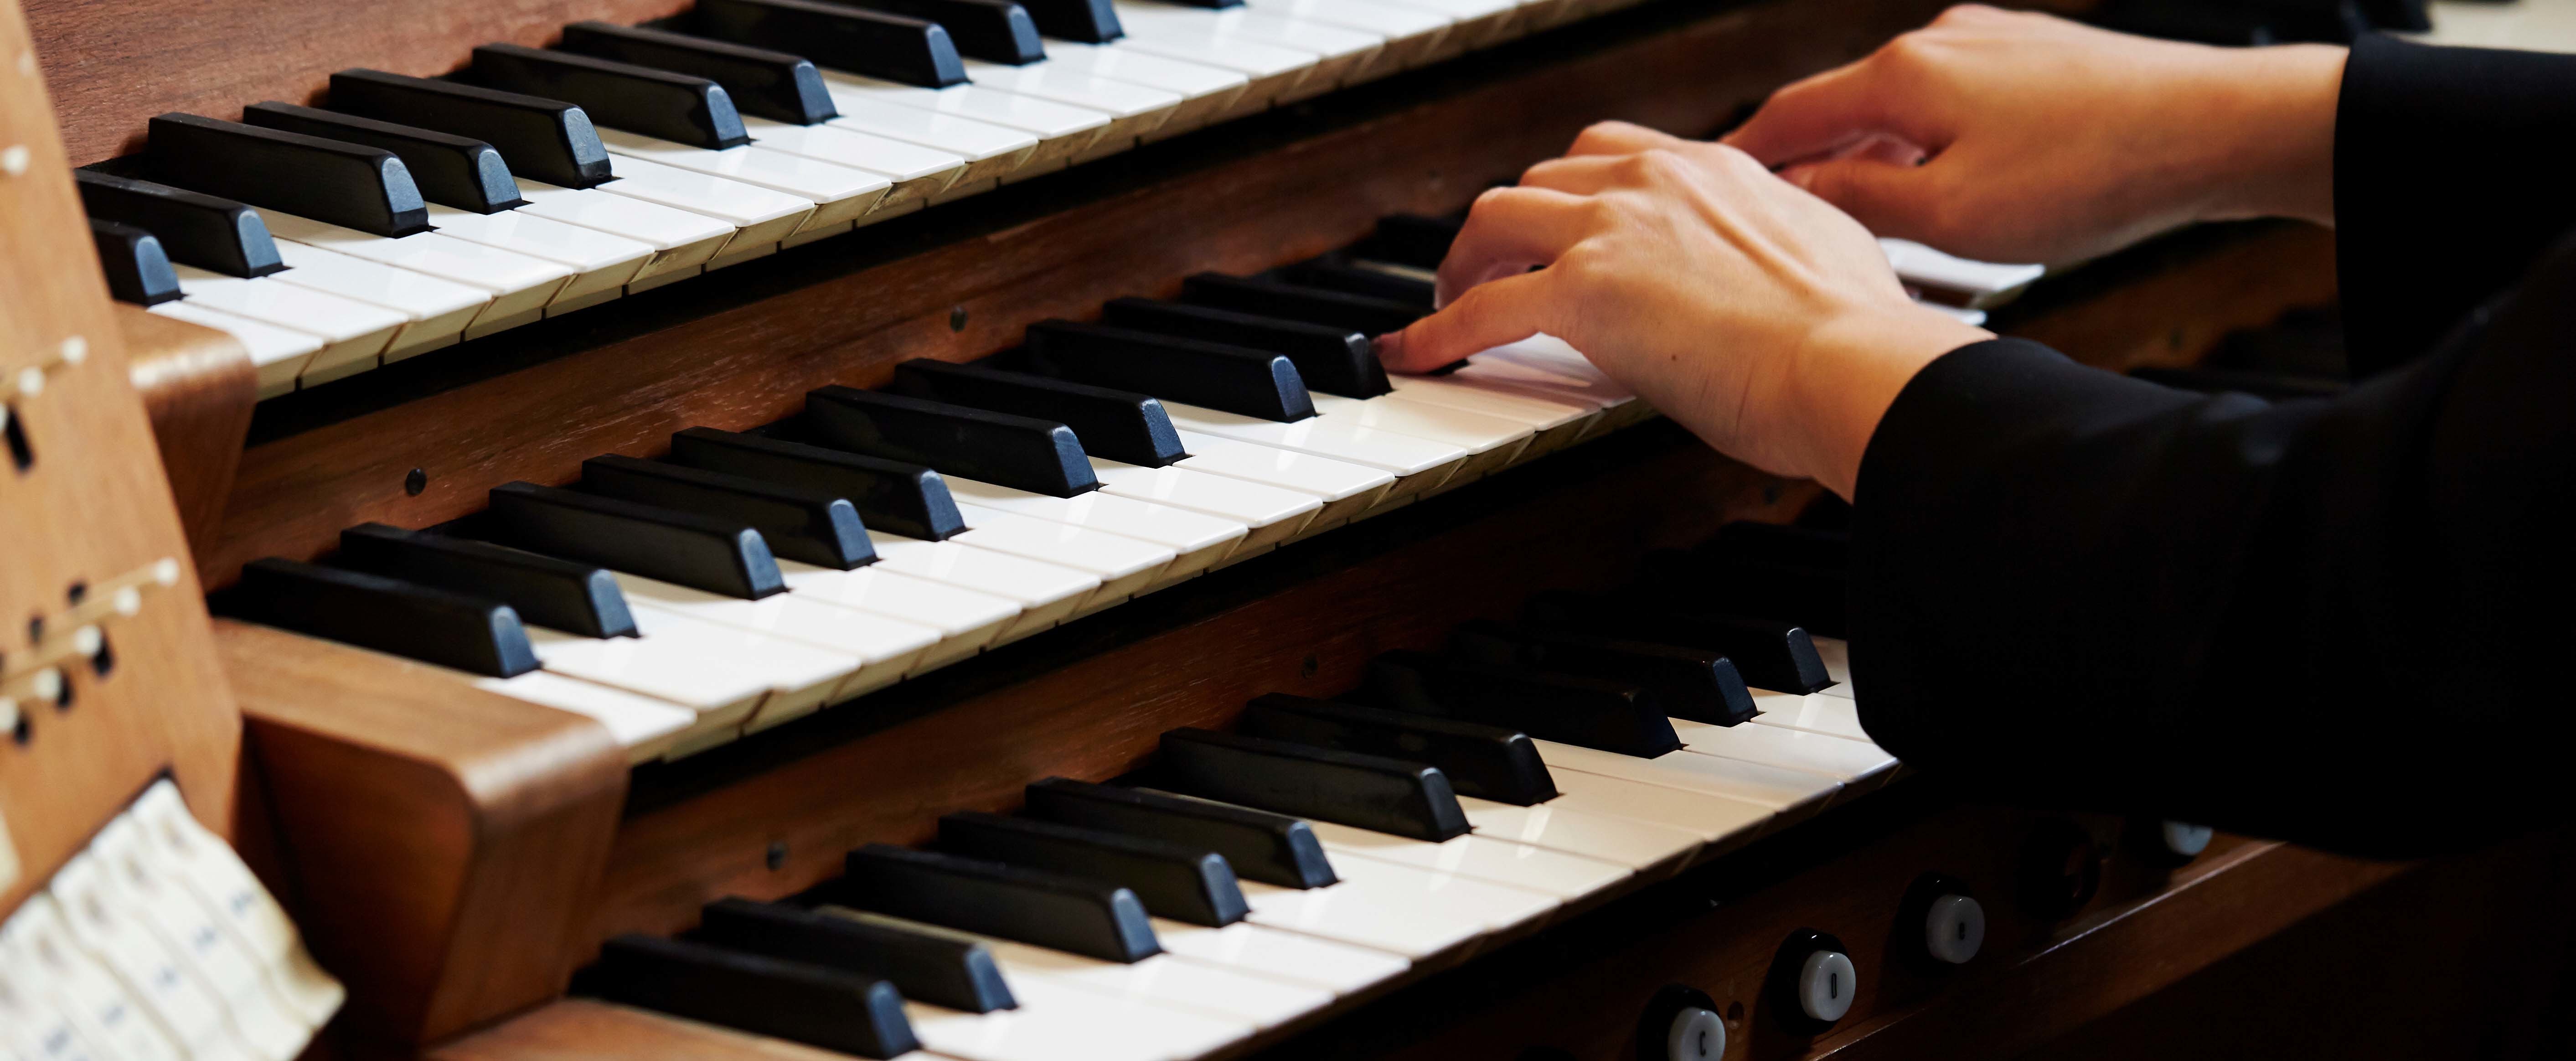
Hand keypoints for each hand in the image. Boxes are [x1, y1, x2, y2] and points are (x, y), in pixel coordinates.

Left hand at [1374, 135, 1990, 498]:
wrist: (1848, 360)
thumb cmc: (1853, 331)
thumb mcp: (1824, 250)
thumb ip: (1784, 241)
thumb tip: (1787, 260)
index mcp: (1712, 169)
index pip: (1614, 154)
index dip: (1573, 191)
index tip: (1563, 224)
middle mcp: (1654, 181)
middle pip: (1544, 176)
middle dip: (1513, 220)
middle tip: (1498, 262)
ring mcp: (1612, 230)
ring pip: (1498, 218)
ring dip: (1466, 259)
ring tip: (1453, 300)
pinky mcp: (1582, 292)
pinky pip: (1482, 307)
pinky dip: (1439, 329)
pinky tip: (1419, 352)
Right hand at [1722, 5, 2345, 264]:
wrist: (2217, 128)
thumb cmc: (2092, 176)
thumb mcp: (1949, 217)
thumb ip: (1859, 200)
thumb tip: (1795, 193)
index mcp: (1901, 76)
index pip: (1786, 116)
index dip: (1741, 159)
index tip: (1706, 189)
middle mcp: (1937, 44)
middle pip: (1843, 108)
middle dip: (1814, 164)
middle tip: (1788, 223)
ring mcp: (1991, 42)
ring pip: (1904, 107)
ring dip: (1883, 159)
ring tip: (1885, 221)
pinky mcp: (2037, 55)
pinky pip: (1958, 102)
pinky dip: (1937, 143)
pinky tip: (1960, 187)